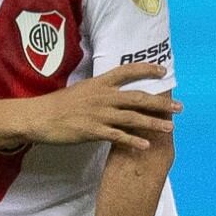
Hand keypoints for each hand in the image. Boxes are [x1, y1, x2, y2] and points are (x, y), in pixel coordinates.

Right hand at [25, 59, 177, 152]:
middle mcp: (103, 96)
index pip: (127, 71)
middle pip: (138, 97)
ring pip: (132, 118)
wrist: (36, 117)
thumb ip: (100, 91)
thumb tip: (115, 94)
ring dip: (153, 123)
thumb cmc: (57, 104)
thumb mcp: (81, 90)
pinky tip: (146, 145)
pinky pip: (117, 136)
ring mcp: (99, 114)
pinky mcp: (92, 130)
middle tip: (179, 107)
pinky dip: (133, 140)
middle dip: (161, 102)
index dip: (146, 69)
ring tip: (170, 127)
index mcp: (99, 83)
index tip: (163, 71)